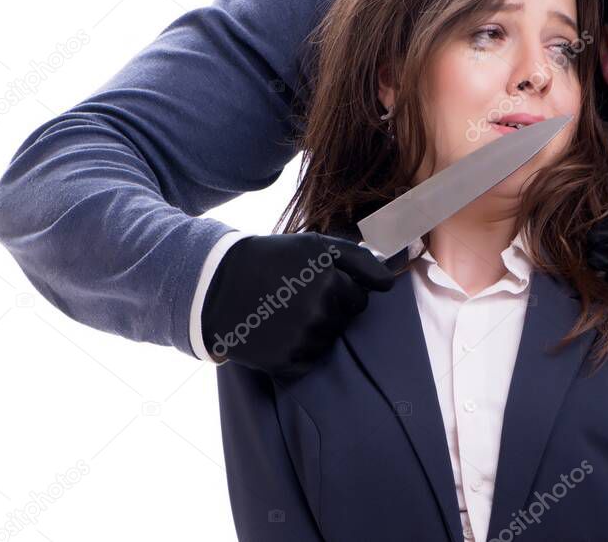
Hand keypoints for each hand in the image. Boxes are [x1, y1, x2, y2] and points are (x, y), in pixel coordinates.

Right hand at [201, 232, 395, 375]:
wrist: (217, 285)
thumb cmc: (273, 260)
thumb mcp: (315, 246)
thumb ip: (359, 259)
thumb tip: (390, 283)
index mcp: (330, 278)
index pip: (360, 298)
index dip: (341, 289)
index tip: (315, 282)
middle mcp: (319, 308)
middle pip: (345, 320)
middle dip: (329, 309)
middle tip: (295, 296)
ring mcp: (302, 337)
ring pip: (329, 340)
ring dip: (313, 330)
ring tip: (284, 312)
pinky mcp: (285, 361)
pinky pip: (310, 360)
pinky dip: (298, 350)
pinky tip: (276, 332)